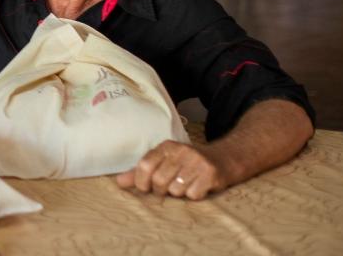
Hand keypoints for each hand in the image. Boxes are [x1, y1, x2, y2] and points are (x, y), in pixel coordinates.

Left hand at [116, 140, 231, 199]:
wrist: (223, 159)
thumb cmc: (187, 164)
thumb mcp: (164, 162)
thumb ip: (141, 172)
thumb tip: (119, 182)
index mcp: (166, 147)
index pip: (145, 165)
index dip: (141, 180)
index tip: (144, 187)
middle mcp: (181, 151)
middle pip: (159, 180)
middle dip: (160, 190)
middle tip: (167, 189)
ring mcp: (197, 162)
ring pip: (176, 190)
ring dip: (178, 193)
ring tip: (185, 185)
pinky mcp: (210, 174)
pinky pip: (193, 195)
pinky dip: (193, 195)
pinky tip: (198, 186)